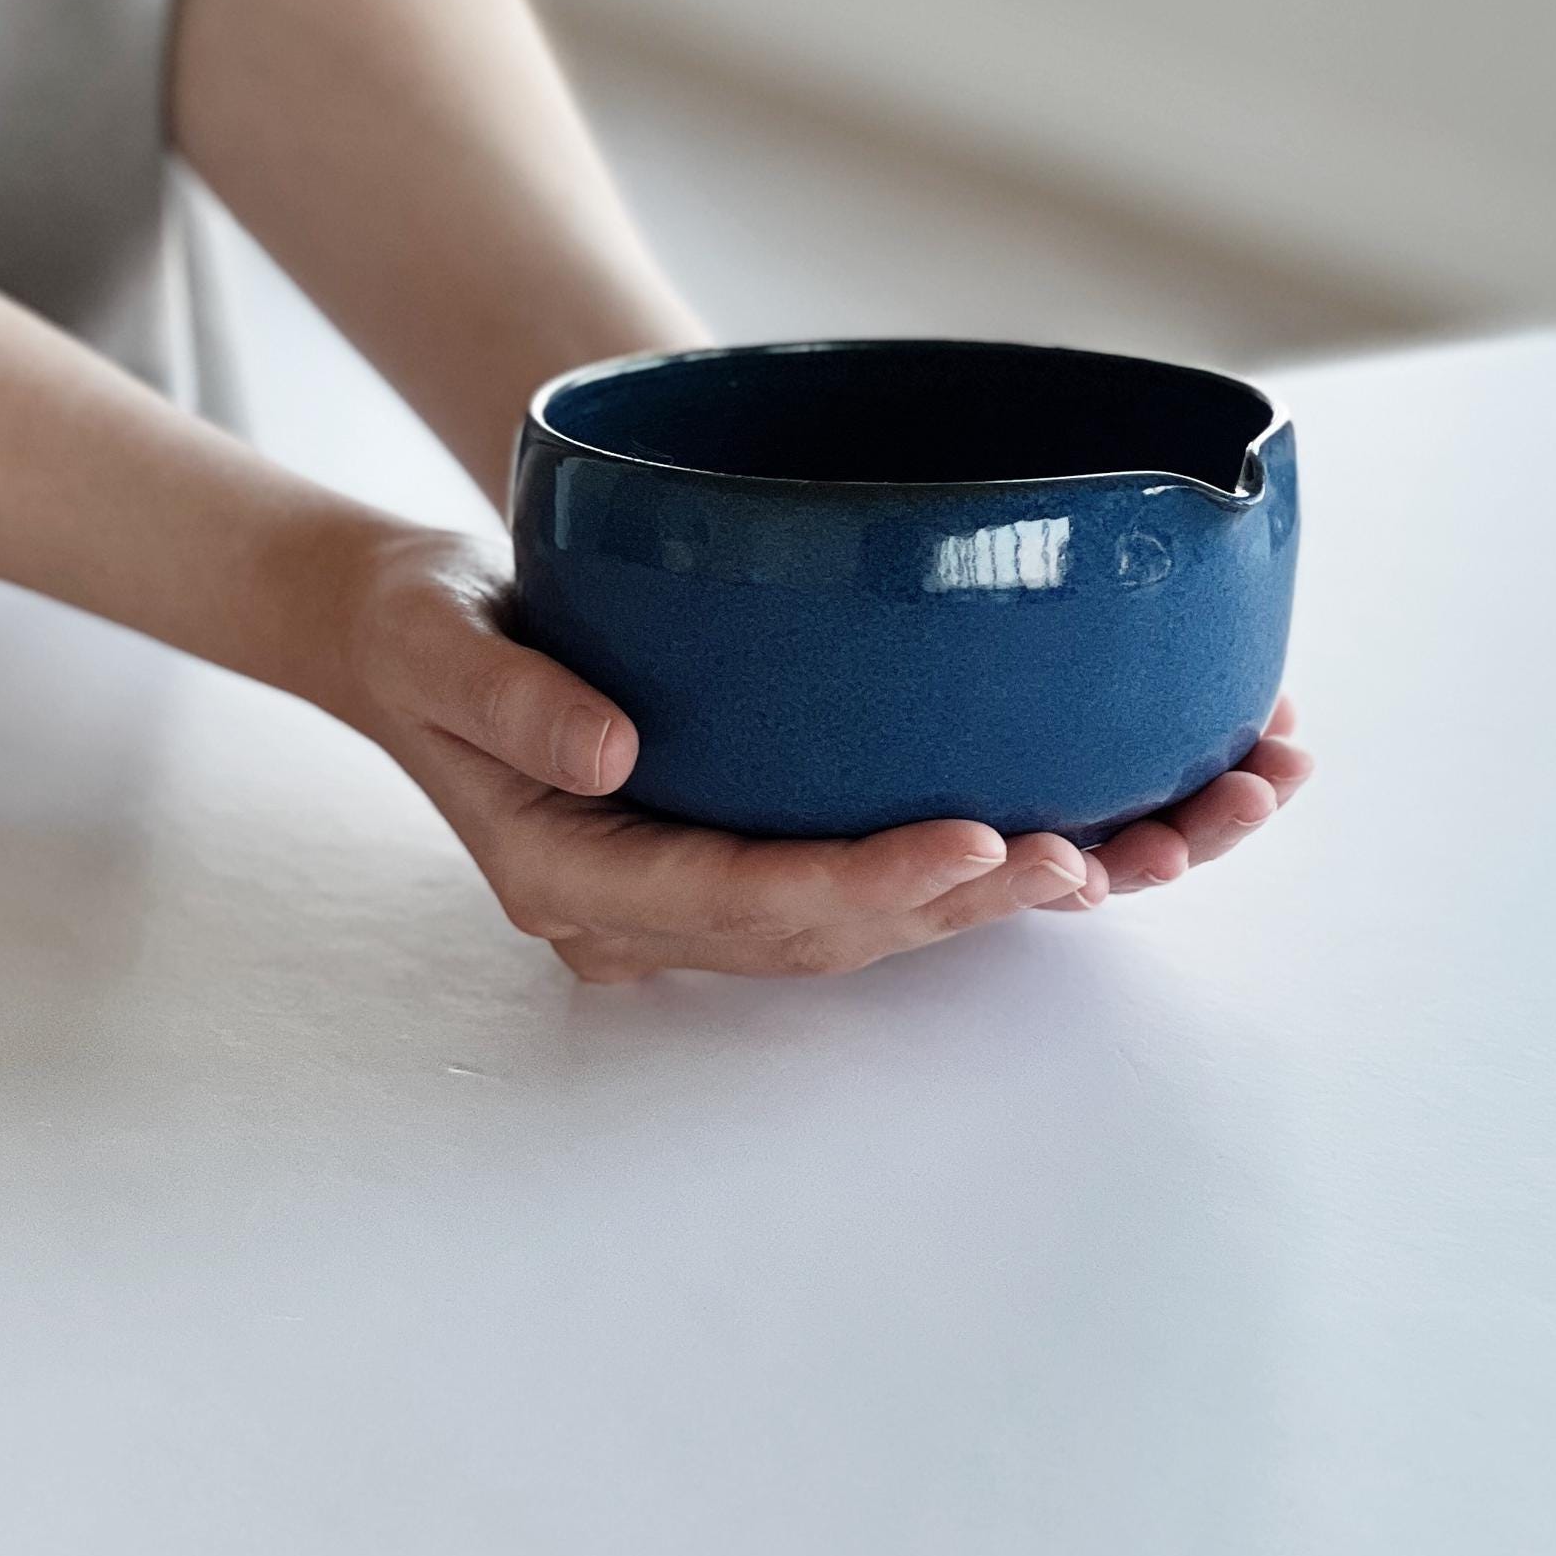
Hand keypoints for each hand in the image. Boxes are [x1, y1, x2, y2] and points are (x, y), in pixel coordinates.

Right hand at [316, 523, 1313, 981]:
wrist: (409, 629)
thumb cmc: (419, 626)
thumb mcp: (435, 638)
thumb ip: (510, 698)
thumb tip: (616, 752)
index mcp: (578, 875)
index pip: (742, 900)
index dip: (866, 883)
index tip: (975, 841)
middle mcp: (654, 903)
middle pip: (834, 929)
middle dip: (972, 897)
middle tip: (1100, 850)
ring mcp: (703, 882)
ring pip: (874, 916)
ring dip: (1009, 888)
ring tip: (1146, 844)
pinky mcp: (748, 836)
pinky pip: (874, 865)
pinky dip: (982, 849)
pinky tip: (1096, 821)